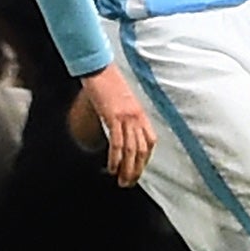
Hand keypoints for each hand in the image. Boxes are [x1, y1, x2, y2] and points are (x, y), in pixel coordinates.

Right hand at [76, 65, 155, 186]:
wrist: (99, 67)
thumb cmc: (107, 82)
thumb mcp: (121, 101)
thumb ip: (123, 115)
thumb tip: (118, 129)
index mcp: (140, 113)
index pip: (150, 141)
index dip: (145, 159)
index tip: (137, 170)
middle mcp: (136, 116)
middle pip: (142, 150)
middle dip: (136, 170)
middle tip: (128, 183)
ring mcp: (126, 116)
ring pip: (132, 150)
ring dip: (127, 169)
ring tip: (121, 181)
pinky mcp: (113, 116)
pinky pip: (117, 142)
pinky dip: (115, 158)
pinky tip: (111, 168)